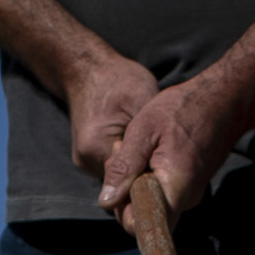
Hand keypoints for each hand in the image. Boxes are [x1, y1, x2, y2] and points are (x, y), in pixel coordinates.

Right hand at [61, 49, 157, 194]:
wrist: (87, 70)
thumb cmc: (119, 81)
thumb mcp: (142, 102)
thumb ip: (149, 139)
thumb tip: (168, 166)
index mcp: (96, 148)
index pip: (130, 182)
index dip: (151, 179)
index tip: (170, 173)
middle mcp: (86, 160)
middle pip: (124, 184)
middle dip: (145, 174)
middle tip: (165, 160)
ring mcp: (84, 161)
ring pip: (120, 178)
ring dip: (137, 169)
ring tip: (151, 150)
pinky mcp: (87, 158)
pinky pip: (114, 169)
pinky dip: (129, 163)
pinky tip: (138, 148)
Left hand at [101, 74, 245, 216]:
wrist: (223, 100)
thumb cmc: (183, 109)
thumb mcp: (143, 131)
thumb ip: (123, 168)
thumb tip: (106, 202)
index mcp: (174, 188)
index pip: (141, 226)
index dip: (122, 209)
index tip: (120, 178)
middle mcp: (184, 200)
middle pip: (143, 216)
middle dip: (125, 190)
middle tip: (124, 152)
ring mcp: (189, 195)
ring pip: (151, 202)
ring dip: (136, 180)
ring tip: (140, 147)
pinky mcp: (189, 188)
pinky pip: (162, 192)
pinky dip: (149, 176)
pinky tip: (151, 151)